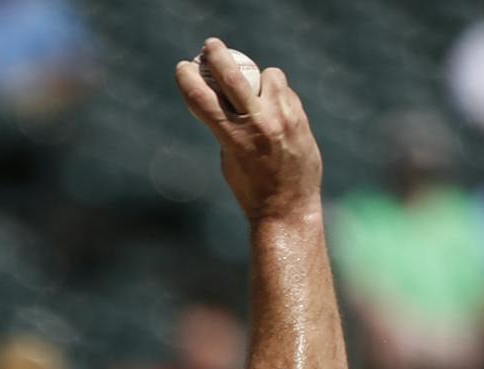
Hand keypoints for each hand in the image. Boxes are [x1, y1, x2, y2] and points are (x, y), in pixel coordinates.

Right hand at [175, 38, 322, 224]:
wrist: (288, 207)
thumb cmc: (251, 188)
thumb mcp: (228, 160)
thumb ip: (225, 127)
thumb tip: (221, 97)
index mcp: (233, 139)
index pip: (203, 99)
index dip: (188, 79)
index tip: (183, 68)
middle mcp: (258, 124)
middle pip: (233, 75)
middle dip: (218, 55)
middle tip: (210, 46)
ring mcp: (283, 118)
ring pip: (268, 75)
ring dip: (260, 80)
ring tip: (258, 98)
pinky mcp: (300, 116)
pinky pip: (284, 91)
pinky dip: (277, 96)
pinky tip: (276, 115)